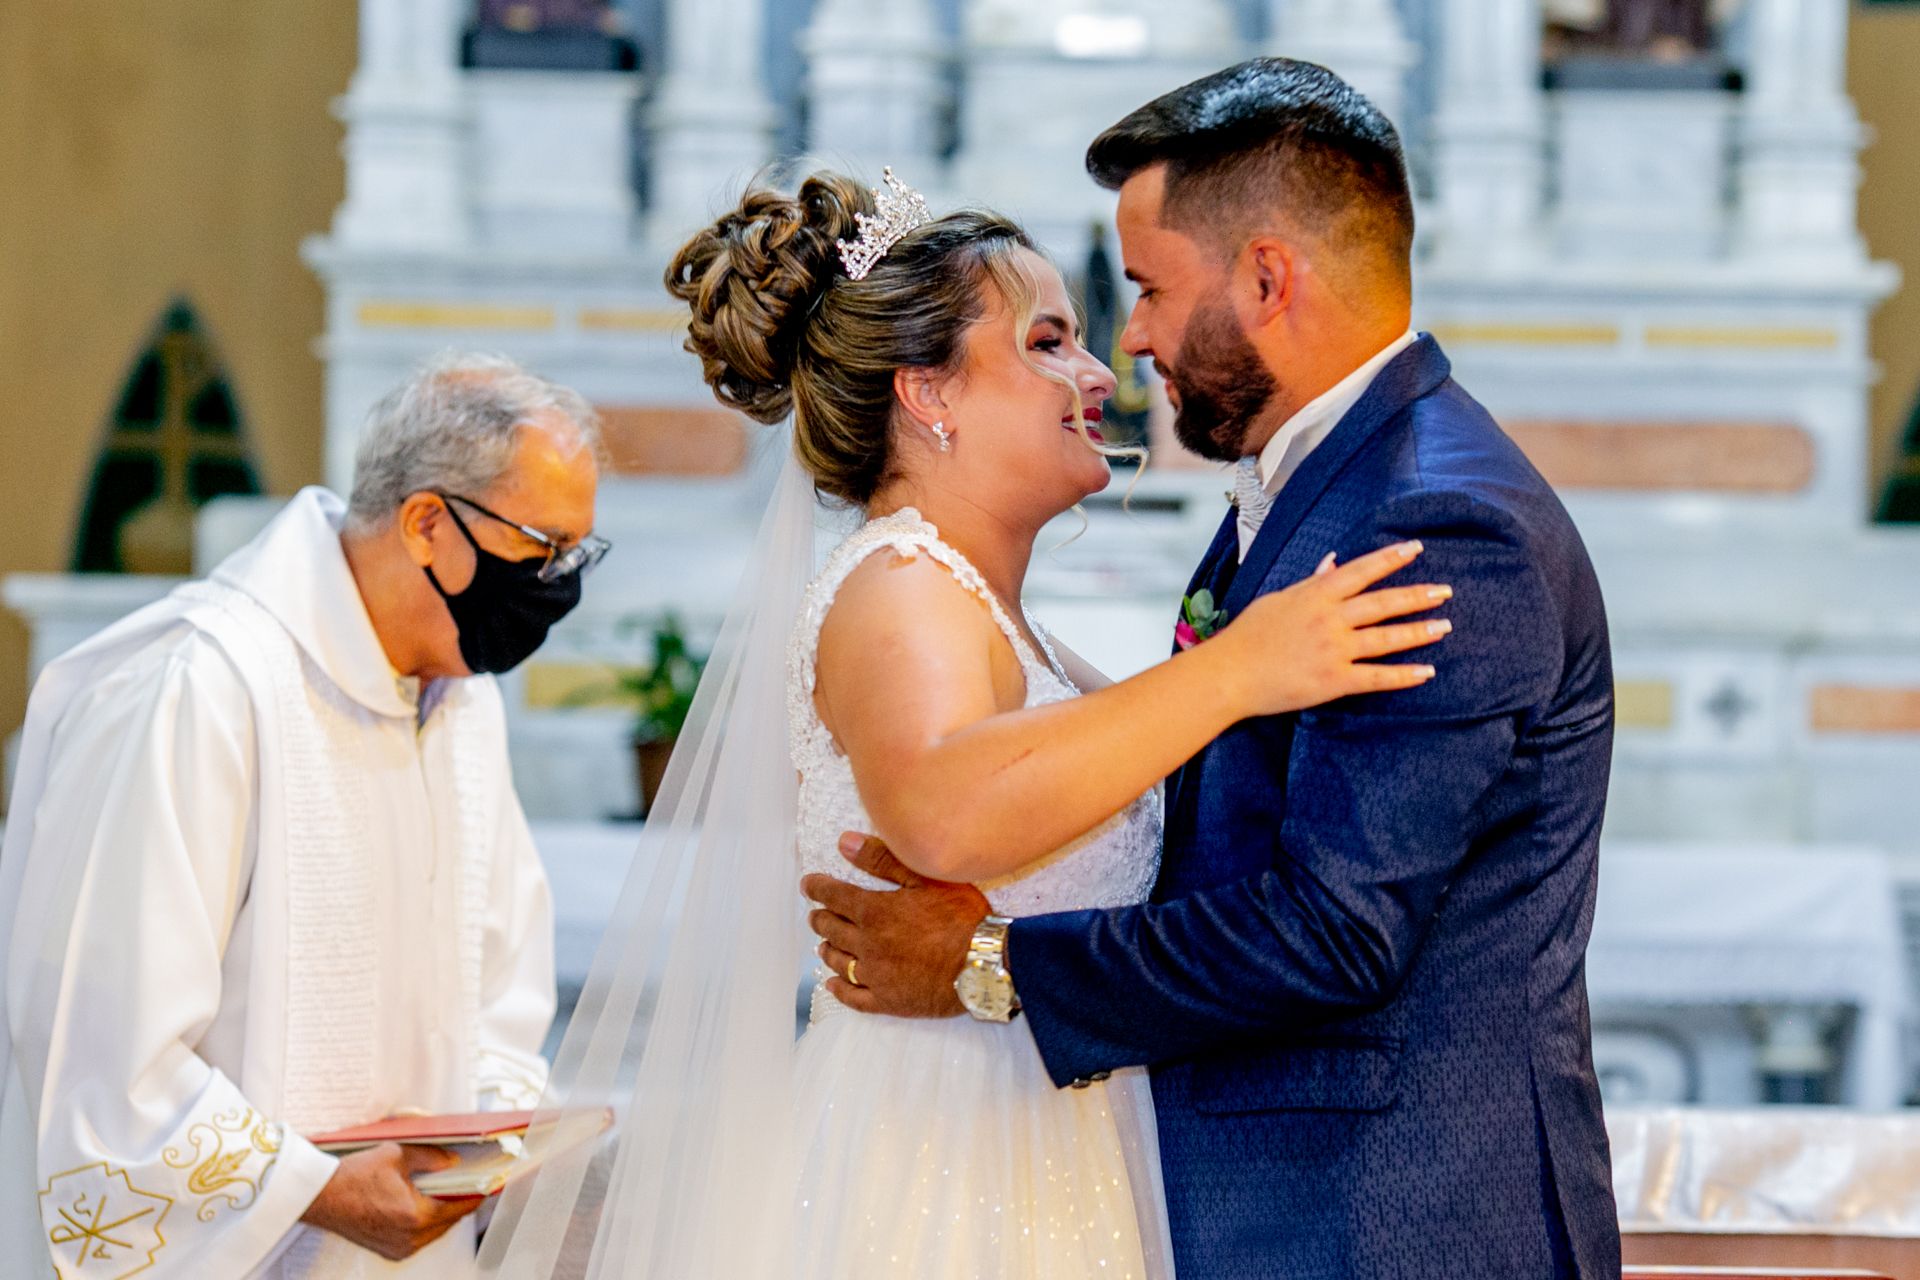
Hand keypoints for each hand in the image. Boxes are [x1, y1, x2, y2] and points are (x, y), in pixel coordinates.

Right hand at [299, 1142, 481, 1260]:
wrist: (319, 1197)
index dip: (478, 1194)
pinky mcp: (387, 1250)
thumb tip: (453, 1161)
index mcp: (415, 1215)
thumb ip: (432, 1157)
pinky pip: (418, 1238)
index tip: (491, 1185)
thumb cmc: (352, 1176)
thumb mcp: (397, 1154)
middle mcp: (409, 1238)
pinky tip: (426, 1205)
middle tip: (471, 1184)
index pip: (459, 1207)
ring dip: (443, 1213)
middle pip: (449, 1221)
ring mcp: (398, 1247)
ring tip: (449, 1192)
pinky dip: (426, 1223)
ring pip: (435, 1232)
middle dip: (461, 1202)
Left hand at [801, 832, 989, 1017]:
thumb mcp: (925, 877)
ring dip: (827, 949)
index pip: (833, 896)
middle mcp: (867, 944)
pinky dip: (839, 989)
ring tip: (824, 944)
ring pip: (838, 962)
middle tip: (816, 914)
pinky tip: (833, 983)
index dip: (817, 888)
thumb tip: (845, 843)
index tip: (808, 885)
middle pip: (831, 929)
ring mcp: (875, 975)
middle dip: (820, 918)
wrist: (984, 964)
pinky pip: (853, 997)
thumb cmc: (961, 916)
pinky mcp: (887, 1001)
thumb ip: (882, 859)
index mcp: (874, 911)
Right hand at [1209, 540, 1449, 715]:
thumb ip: (1312, 582)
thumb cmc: (1248, 635)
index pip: (1361, 570)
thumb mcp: (1278, 599)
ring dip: (1419, 631)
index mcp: (1315, 595)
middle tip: (1445, 591)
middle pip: (1383, 603)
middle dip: (1417, 595)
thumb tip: (1334, 560)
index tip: (1416, 548)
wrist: (1229, 674)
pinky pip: (1377, 677)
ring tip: (1445, 625)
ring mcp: (1334, 651)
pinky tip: (1426, 672)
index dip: (1390, 558)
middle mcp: (1329, 620)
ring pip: (1386, 638)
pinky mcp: (1334, 681)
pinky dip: (1404, 675)